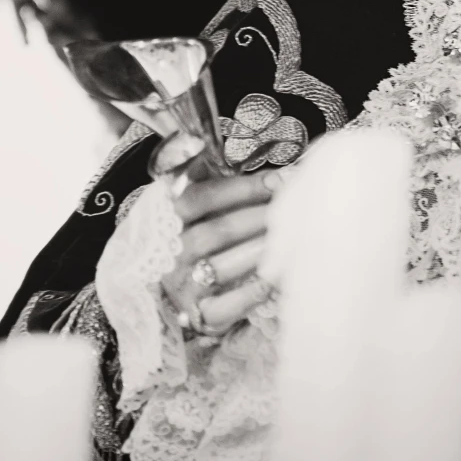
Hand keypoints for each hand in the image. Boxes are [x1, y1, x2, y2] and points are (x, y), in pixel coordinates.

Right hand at [159, 168, 282, 337]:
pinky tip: (278, 278)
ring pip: (219, 266)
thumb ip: (201, 174)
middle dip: (259, 218)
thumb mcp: (190, 201)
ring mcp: (179, 285)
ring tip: (292, 239)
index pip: (200, 197)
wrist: (166, 292)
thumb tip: (213, 145)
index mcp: (166, 217)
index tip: (279, 181)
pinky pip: (225, 306)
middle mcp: (168, 251)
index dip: (241, 188)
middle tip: (295, 210)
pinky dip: (253, 292)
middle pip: (215, 232)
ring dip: (259, 251)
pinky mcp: (195, 315)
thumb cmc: (191, 234)